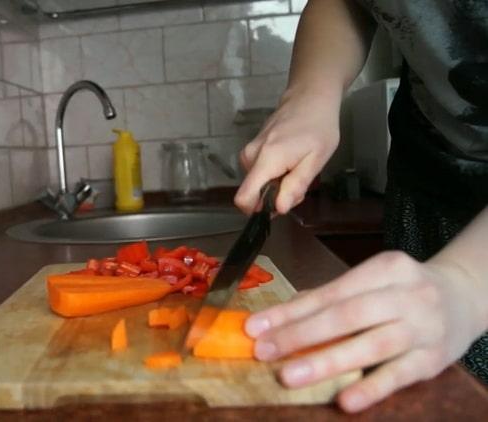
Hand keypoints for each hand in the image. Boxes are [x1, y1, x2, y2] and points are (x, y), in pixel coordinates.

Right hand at [234, 87, 340, 213]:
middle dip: (277, 196)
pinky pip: (259, 173)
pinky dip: (275, 175)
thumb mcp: (316, 160)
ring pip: (258, 185)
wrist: (308, 98)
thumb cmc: (318, 127)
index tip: (280, 204)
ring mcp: (249, 152)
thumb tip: (279, 208)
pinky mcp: (251, 150)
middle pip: (254, 194)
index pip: (244, 197)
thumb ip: (296, 185)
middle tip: (300, 182)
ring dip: (278, 185)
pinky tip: (290, 162)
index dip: (259, 210)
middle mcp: (250, 157)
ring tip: (297, 168)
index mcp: (266, 160)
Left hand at [244, 251, 486, 411]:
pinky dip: (370, 388)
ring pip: (370, 345)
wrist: (467, 297)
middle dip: (300, 334)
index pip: (330, 292)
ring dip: (326, 361)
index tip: (256, 327)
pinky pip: (399, 375)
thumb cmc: (407, 291)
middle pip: (347, 315)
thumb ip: (333, 297)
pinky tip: (344, 400)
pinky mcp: (434, 360)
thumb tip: (283, 316)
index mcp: (386, 268)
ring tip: (290, 376)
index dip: (291, 311)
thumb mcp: (375, 281)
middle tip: (265, 351)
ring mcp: (423, 328)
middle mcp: (407, 295)